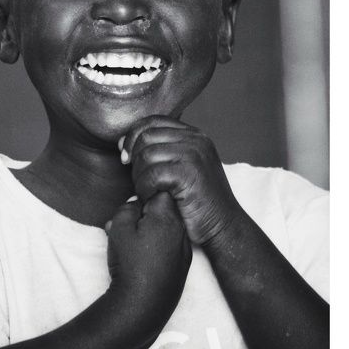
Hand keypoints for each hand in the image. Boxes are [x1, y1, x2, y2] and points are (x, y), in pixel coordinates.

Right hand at [106, 193, 191, 335]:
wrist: (141, 307)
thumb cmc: (129, 265)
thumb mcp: (118, 228)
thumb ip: (128, 208)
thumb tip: (136, 203)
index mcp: (167, 217)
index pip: (161, 190)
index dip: (145, 193)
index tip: (133, 204)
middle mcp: (181, 231)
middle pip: (165, 209)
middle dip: (146, 213)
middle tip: (128, 225)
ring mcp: (184, 249)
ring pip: (168, 227)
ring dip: (152, 229)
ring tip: (132, 243)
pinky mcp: (183, 265)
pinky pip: (171, 245)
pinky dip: (159, 245)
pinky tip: (143, 258)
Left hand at [119, 115, 242, 246]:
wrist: (224, 227)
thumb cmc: (198, 202)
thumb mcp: (183, 168)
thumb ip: (161, 152)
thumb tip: (124, 143)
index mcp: (194, 135)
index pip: (152, 122)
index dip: (132, 136)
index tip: (124, 156)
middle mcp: (196, 140)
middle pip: (146, 137)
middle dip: (134, 160)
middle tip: (139, 181)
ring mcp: (194, 155)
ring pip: (146, 155)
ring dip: (139, 177)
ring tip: (146, 192)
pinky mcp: (190, 174)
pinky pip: (152, 174)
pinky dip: (145, 188)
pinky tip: (151, 198)